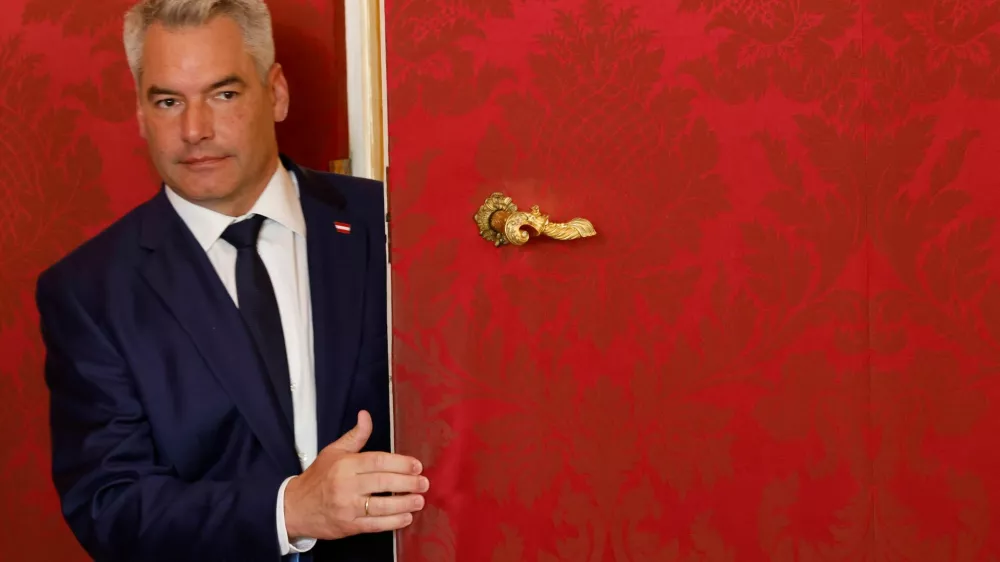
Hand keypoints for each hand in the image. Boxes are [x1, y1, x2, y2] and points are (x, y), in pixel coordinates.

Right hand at [283, 410, 427, 539]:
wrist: (294, 508)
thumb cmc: (317, 478)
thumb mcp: (333, 452)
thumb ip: (355, 436)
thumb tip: (366, 415)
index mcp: (344, 465)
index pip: (377, 461)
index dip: (400, 463)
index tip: (417, 466)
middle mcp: (345, 485)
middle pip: (383, 482)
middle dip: (408, 483)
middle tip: (424, 483)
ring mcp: (347, 507)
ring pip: (381, 506)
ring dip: (404, 504)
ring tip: (419, 500)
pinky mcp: (348, 526)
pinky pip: (374, 525)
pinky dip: (392, 522)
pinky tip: (406, 517)